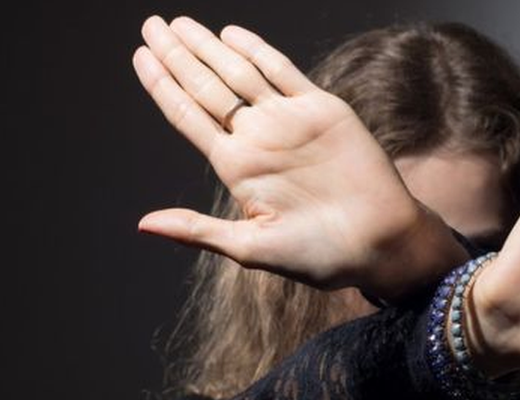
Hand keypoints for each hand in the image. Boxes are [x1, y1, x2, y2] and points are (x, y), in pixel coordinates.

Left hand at [132, 16, 464, 298]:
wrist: (379, 243)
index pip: (188, 116)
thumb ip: (198, 229)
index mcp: (236, 167)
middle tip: (151, 25)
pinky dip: (258, 51)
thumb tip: (143, 224)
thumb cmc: (318, 255)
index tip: (140, 56)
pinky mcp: (322, 110)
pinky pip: (284, 72)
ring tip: (179, 24)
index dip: (162, 85)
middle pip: (206, 87)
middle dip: (177, 55)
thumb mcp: (251, 248)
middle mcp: (257, 139)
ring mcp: (288, 121)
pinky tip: (232, 35)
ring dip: (209, 47)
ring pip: (240, 73)